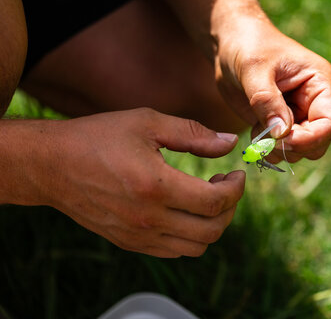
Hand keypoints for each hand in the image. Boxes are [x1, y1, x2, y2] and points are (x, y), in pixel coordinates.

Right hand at [29, 108, 244, 257]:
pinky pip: (174, 251)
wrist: (51, 165)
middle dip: (230, 208)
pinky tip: (185, 210)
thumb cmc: (98, 137)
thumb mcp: (147, 122)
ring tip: (207, 197)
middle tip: (226, 184)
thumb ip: (193, 133)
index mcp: (155, 186)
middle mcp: (147, 218)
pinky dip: (191, 235)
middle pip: (211, 230)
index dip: (236, 189)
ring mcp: (137, 235)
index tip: (236, 173)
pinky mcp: (128, 243)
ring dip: (213, 224)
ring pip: (196, 247)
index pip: (215, 202)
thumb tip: (229, 142)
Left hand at [215, 18, 330, 162]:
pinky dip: (269, 147)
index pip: (330, 122)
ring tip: (257, 132)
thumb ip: (267, 101)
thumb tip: (281, 133)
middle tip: (266, 141)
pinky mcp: (282, 124)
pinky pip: (283, 148)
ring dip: (279, 149)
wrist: (231, 44)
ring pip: (302, 150)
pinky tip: (255, 130)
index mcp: (321, 83)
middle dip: (294, 147)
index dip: (310, 138)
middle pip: (320, 141)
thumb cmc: (248, 46)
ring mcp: (300, 115)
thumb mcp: (254, 69)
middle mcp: (315, 102)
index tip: (283, 141)